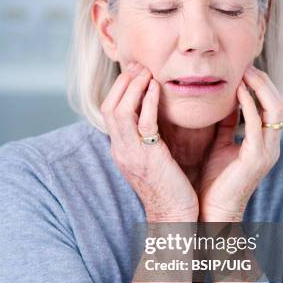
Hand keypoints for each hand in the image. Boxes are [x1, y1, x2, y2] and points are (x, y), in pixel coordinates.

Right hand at [100, 61, 198, 221]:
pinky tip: (156, 88)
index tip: (136, 73)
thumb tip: (156, 118)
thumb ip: (149, 138)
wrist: (174, 216)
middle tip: (138, 66)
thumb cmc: (170, 188)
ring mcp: (131, 153)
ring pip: (120, 111)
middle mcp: (121, 149)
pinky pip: (143, 122)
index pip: (110, 111)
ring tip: (146, 71)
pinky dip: (147, 101)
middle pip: (109, 106)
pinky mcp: (148, 156)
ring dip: (132, 87)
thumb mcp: (153, 159)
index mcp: (121, 149)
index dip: (121, 89)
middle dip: (123, 83)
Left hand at [198, 64, 282, 222]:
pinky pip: (258, 124)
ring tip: (244, 71)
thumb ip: (226, 124)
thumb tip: (224, 101)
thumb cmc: (215, 181)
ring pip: (275, 109)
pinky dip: (251, 104)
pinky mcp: (256, 158)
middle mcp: (271, 145)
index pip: (271, 105)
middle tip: (245, 64)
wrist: (213, 212)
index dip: (261, 84)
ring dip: (260, 87)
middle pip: (278, 102)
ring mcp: (267, 152)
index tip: (243, 67)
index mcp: (264, 142)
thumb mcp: (221, 145)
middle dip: (263, 80)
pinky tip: (239, 90)